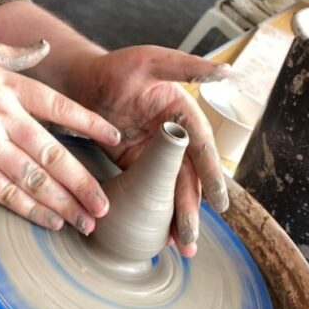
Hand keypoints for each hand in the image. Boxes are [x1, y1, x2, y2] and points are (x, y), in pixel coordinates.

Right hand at [0, 40, 120, 232]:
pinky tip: (51, 221)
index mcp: (9, 86)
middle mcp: (4, 116)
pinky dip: (30, 209)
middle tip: (106, 205)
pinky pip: (5, 192)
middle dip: (83, 182)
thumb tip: (44, 46)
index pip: (60, 107)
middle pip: (53, 153)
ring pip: (34, 178)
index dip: (90, 124)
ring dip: (63, 203)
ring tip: (86, 222)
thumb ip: (13, 53)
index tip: (114, 139)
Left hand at [67, 46, 229, 256]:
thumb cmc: (117, 66)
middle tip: (191, 237)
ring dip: (178, 217)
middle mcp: (174, 136)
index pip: (201, 147)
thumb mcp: (151, 61)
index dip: (211, 174)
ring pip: (172, 189)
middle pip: (188, 176)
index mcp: (183, 113)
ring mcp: (155, 153)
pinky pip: (149, 190)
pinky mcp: (135, 164)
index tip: (218, 201)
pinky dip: (156, 213)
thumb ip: (186, 67)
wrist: (81, 80)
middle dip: (191, 208)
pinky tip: (160, 236)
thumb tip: (227, 72)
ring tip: (183, 247)